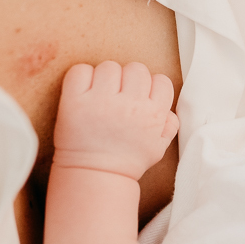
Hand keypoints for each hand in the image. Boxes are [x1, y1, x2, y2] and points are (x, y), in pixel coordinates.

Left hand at [53, 61, 178, 180]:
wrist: (94, 176)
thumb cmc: (127, 161)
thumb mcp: (158, 147)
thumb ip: (169, 125)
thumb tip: (169, 110)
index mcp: (153, 114)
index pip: (161, 80)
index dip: (150, 86)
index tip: (139, 97)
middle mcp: (130, 105)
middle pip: (136, 68)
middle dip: (128, 79)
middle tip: (119, 95)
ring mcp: (101, 102)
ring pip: (109, 66)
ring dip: (105, 78)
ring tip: (101, 95)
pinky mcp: (75, 102)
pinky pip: (80, 71)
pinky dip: (81, 77)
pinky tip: (84, 92)